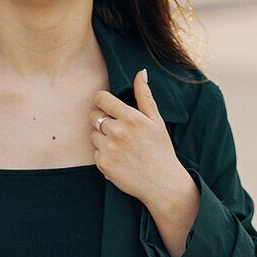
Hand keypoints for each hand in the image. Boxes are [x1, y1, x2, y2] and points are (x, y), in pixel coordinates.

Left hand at [89, 70, 190, 207]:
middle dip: (103, 120)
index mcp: (131, 118)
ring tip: (122, 147)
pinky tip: (120, 160)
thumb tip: (140, 72)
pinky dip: (104, 155)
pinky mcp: (103, 164)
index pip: (101, 99)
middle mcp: (118, 131)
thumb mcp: (156, 121)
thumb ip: (145, 96)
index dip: (102, 101)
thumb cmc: (161, 150)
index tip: (108, 107)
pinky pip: (95, 152)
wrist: (162, 184)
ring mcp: (109, 149)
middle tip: (119, 131)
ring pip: (93, 134)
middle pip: (94, 116)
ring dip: (103, 138)